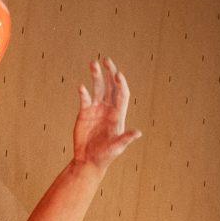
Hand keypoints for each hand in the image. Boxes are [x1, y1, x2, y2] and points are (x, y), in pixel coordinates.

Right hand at [73, 56, 141, 171]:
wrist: (88, 161)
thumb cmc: (105, 156)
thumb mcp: (117, 147)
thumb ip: (125, 138)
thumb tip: (138, 133)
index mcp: (118, 115)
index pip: (122, 94)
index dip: (121, 84)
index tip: (118, 74)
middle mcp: (108, 109)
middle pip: (111, 87)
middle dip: (110, 73)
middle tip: (107, 60)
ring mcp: (96, 109)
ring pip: (98, 89)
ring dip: (96, 76)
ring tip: (93, 64)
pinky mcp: (84, 112)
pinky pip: (85, 99)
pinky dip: (83, 92)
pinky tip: (81, 87)